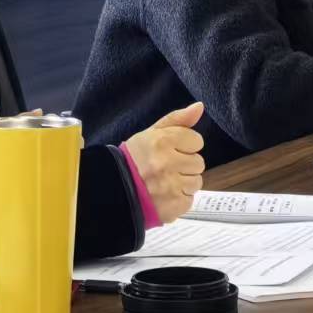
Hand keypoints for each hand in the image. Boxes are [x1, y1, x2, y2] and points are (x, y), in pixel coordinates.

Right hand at [122, 102, 205, 223]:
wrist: (113, 189)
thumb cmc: (134, 159)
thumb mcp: (151, 133)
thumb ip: (177, 119)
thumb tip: (199, 106)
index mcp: (162, 141)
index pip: (196, 141)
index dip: (185, 146)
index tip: (171, 151)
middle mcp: (167, 163)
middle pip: (199, 162)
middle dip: (185, 165)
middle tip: (166, 167)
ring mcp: (170, 186)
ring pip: (196, 182)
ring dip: (184, 182)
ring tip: (165, 182)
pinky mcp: (173, 205)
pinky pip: (190, 199)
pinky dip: (179, 198)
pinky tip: (165, 194)